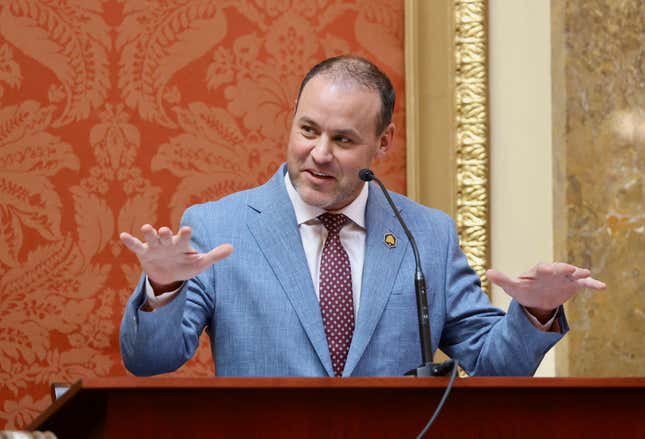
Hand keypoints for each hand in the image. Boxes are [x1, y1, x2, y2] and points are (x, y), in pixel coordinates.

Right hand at [120, 224, 233, 290]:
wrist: (169, 275)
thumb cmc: (185, 265)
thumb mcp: (200, 263)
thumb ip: (214, 255)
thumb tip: (232, 248)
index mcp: (181, 244)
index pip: (184, 238)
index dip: (185, 234)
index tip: (187, 229)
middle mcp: (167, 242)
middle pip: (166, 237)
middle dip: (164, 234)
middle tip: (164, 230)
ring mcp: (155, 247)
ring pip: (151, 238)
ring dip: (149, 233)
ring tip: (145, 227)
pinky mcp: (144, 253)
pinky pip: (136, 246)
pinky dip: (130, 241)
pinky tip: (122, 235)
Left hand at [486, 262, 605, 312]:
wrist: (537, 299)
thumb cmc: (524, 290)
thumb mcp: (513, 287)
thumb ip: (503, 280)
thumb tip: (488, 272)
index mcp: (538, 271)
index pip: (541, 268)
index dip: (544, 269)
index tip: (546, 269)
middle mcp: (553, 272)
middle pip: (559, 268)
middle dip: (563, 269)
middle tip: (569, 269)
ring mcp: (564, 278)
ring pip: (573, 274)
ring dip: (579, 273)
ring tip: (586, 274)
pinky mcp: (573, 286)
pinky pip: (584, 284)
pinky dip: (592, 284)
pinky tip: (602, 286)